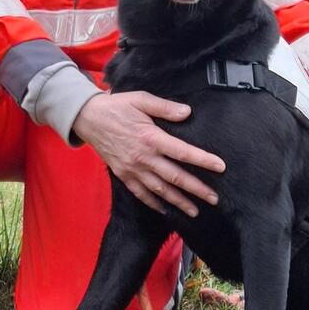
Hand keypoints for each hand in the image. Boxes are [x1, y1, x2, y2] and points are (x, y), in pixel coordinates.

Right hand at [72, 91, 225, 217]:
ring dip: (179, 201)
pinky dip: (154, 203)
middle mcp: (143, 157)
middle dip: (196, 189)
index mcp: (150, 137)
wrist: (88, 118)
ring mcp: (132, 169)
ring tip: (195, 210)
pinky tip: (166, 210)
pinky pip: (140, 193)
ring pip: (160, 190)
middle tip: (214, 198)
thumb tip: (187, 112)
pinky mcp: (123, 175)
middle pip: (175, 177)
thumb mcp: (141, 99)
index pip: (183, 152)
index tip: (220, 167)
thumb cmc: (117, 106)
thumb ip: (165, 107)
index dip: (203, 160)